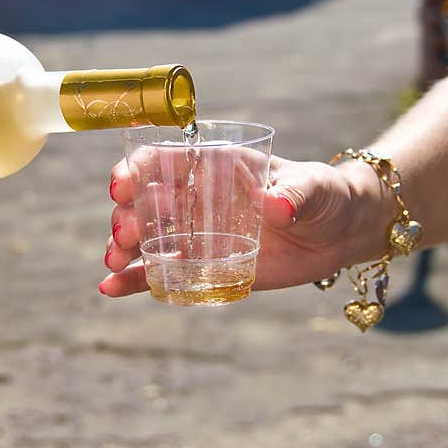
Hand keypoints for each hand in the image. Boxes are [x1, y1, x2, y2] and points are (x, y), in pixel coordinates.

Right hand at [100, 154, 376, 295]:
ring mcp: (195, 232)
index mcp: (215, 166)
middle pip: (145, 201)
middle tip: (126, 234)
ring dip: (122, 246)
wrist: (337, 234)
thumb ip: (296, 195)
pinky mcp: (201, 264)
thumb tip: (276, 206)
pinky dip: (133, 280)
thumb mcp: (314, 190)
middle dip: (126, 214)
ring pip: (145, 236)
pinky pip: (160, 271)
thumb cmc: (324, 197)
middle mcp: (195, 196)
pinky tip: (110, 288)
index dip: (137, 169)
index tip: (122, 186)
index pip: (164, 159)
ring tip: (114, 261)